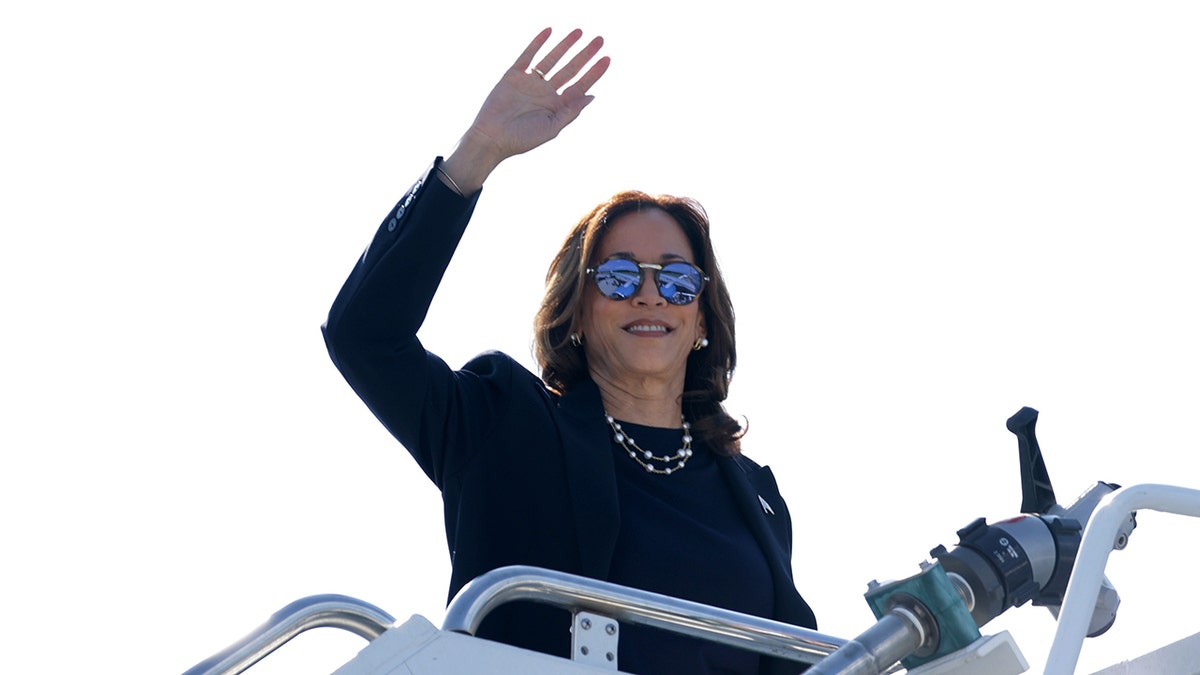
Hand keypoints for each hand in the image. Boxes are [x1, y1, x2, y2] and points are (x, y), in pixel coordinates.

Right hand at [443, 28, 609, 192]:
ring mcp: (530, 82)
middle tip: (600, 39)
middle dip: (585, 54)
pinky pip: (527, 56)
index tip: (607, 58)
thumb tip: (592, 96)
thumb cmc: (521, 139)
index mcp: (557, 106)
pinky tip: (549, 32)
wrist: (492, 138)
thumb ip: (571, 112)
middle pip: (570, 69)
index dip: (594, 72)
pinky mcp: (513, 75)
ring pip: (552, 59)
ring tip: (579, 31)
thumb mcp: (551, 128)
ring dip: (565, 45)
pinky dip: (537, 43)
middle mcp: (546, 92)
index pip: (580, 85)